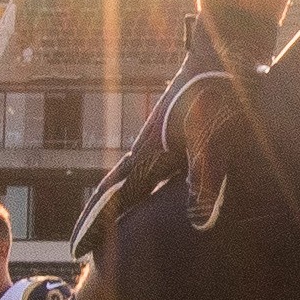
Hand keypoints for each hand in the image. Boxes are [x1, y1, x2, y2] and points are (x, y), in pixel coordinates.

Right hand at [71, 28, 255, 259]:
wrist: (224, 50)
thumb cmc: (219, 93)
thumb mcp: (213, 139)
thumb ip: (205, 179)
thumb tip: (199, 225)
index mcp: (149, 153)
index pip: (113, 198)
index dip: (95, 225)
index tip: (74, 249)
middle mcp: (149, 147)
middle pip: (116, 190)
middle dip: (98, 218)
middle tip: (81, 244)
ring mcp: (163, 137)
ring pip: (135, 178)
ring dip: (122, 201)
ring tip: (114, 222)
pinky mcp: (181, 129)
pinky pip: (157, 167)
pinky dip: (149, 186)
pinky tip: (160, 189)